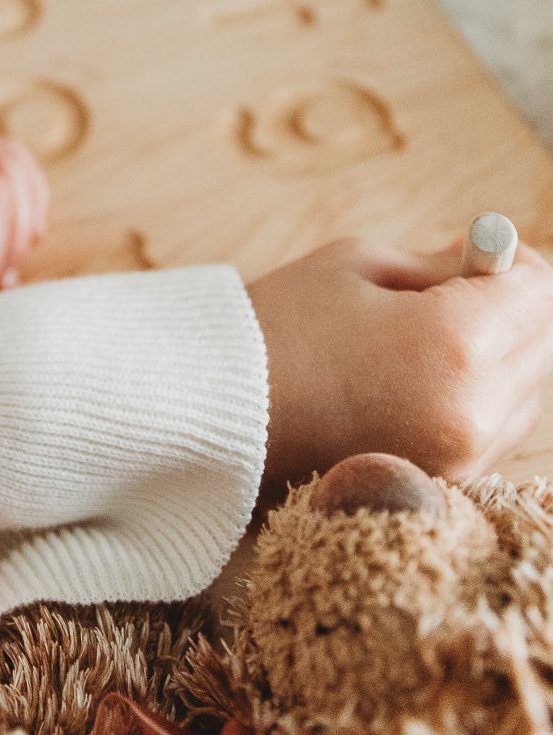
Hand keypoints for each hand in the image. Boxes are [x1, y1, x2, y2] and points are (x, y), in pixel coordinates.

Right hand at [248, 233, 552, 500]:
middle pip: (544, 343)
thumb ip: (440, 265)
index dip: (512, 261)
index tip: (475, 250)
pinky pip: (494, 431)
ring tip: (424, 336)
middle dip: (510, 307)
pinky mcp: (442, 484)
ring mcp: (462, 457)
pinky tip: (416, 378)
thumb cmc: (279, 326)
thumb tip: (489, 266)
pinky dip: (476, 398)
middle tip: (454, 285)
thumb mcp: (358, 265)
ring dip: (499, 356)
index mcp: (456, 342)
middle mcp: (474, 409)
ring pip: (527, 392)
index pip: (540, 291)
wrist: (215, 413)